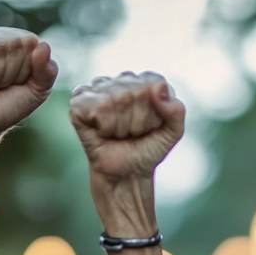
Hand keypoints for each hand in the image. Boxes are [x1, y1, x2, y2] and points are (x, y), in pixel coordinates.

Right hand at [0, 26, 56, 145]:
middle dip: (13, 73)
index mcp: (13, 40)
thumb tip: (44, 45)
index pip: (33, 43)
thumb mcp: (36, 92)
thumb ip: (47, 71)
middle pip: (18, 43)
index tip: (14, 84)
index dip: (28, 70)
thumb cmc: (4, 108)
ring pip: (1, 47)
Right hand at [69, 72, 185, 185]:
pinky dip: (105, 126)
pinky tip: (104, 132)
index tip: (151, 127)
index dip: (155, 112)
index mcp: (144, 81)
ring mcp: (96, 89)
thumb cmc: (147, 150)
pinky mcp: (78, 103)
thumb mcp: (172, 133)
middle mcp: (120, 80)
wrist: (128, 174)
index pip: (153, 83)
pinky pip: (97, 107)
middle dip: (138, 121)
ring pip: (116, 99)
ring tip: (120, 134)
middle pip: (134, 91)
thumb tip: (159, 88)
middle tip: (133, 133)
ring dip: (122, 126)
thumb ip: (176, 111)